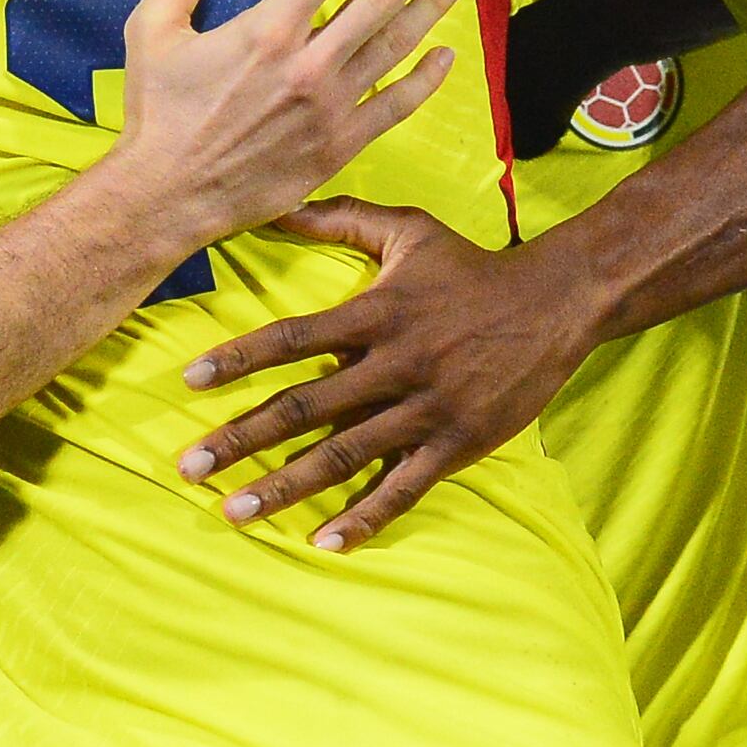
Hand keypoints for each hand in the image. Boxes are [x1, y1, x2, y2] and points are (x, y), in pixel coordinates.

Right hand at [88, 0, 468, 258]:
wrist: (166, 195)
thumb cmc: (156, 111)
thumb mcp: (150, 28)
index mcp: (266, 28)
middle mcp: (307, 62)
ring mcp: (330, 106)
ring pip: (396, 45)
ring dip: (433, 5)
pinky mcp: (339, 146)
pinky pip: (396, 106)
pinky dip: (426, 80)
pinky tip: (447, 55)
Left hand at [171, 198, 602, 548]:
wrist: (558, 302)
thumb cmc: (473, 266)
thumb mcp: (409, 230)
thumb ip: (341, 216)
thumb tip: (276, 205)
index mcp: (377, 313)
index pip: (292, 338)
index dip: (239, 359)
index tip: (189, 382)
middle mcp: (395, 364)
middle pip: (304, 408)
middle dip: (242, 438)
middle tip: (189, 466)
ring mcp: (426, 409)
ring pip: (344, 455)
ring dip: (285, 486)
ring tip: (233, 510)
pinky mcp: (457, 444)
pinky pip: (404, 488)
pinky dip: (365, 518)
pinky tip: (324, 541)